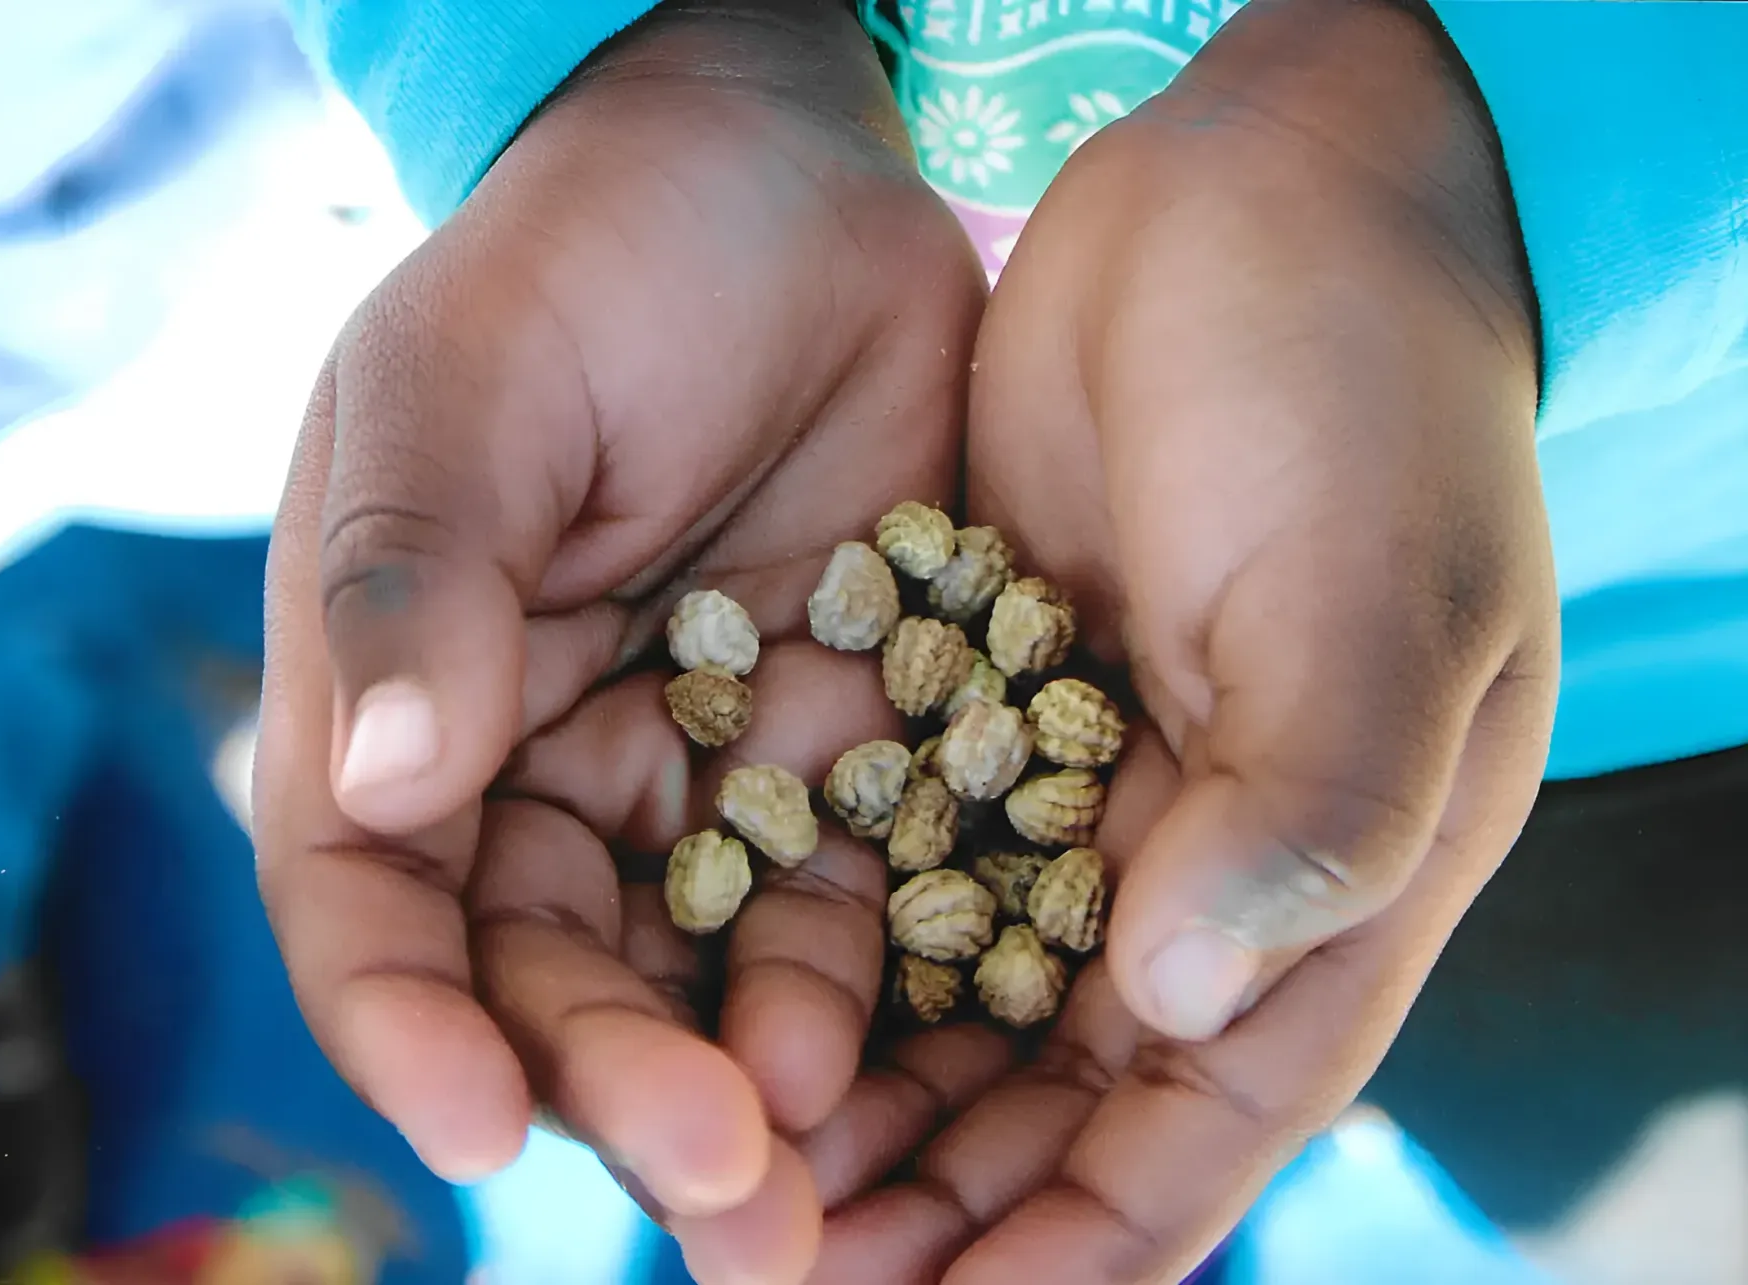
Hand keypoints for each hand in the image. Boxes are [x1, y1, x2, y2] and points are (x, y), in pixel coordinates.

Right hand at [251, 2, 983, 1280]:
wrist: (779, 177)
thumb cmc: (584, 256)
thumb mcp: (468, 388)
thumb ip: (418, 579)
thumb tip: (383, 782)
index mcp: (405, 702)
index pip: (375, 905)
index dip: (409, 1026)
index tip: (476, 1124)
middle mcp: (542, 773)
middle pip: (557, 980)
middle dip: (622, 1095)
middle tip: (721, 1196)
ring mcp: (701, 776)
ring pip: (708, 976)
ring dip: (755, 1092)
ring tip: (812, 1195)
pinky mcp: (845, 752)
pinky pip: (856, 898)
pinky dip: (871, 986)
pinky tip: (899, 1054)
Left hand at [804, 2, 1558, 1279]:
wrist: (1269, 202)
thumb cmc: (1368, 395)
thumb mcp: (1377, 595)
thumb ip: (1312, 807)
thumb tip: (1181, 996)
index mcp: (1326, 880)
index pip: (1200, 1126)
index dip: (1080, 1241)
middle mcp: (1197, 860)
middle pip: (1056, 1094)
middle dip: (935, 1196)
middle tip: (779, 1266)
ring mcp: (1078, 781)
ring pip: (954, 993)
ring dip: (854, 1089)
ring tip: (729, 1167)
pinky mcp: (974, 695)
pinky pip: (885, 856)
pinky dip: (814, 935)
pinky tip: (715, 993)